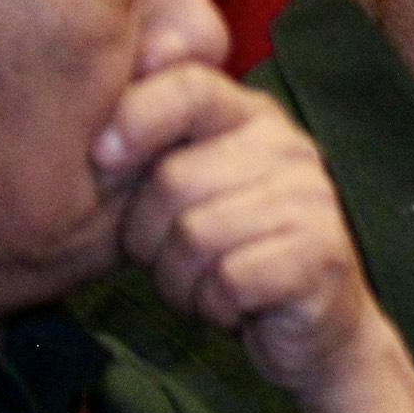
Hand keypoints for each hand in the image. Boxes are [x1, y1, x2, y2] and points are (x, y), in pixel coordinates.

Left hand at [94, 64, 386, 397]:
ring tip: (203, 285)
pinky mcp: (320, 254)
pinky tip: (233, 307)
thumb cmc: (231, 251)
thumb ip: (152, 143)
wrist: (311, 325)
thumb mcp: (187, 187)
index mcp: (252, 117)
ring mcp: (311, 198)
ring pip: (194, 235)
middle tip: (173, 258)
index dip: (135, 117)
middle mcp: (288, 147)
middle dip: (149, 237)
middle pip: (173, 179)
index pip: (190, 87)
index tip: (102, 157)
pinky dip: (214, 306)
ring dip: (179, 280)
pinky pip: (228, 279)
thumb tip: (94, 128)